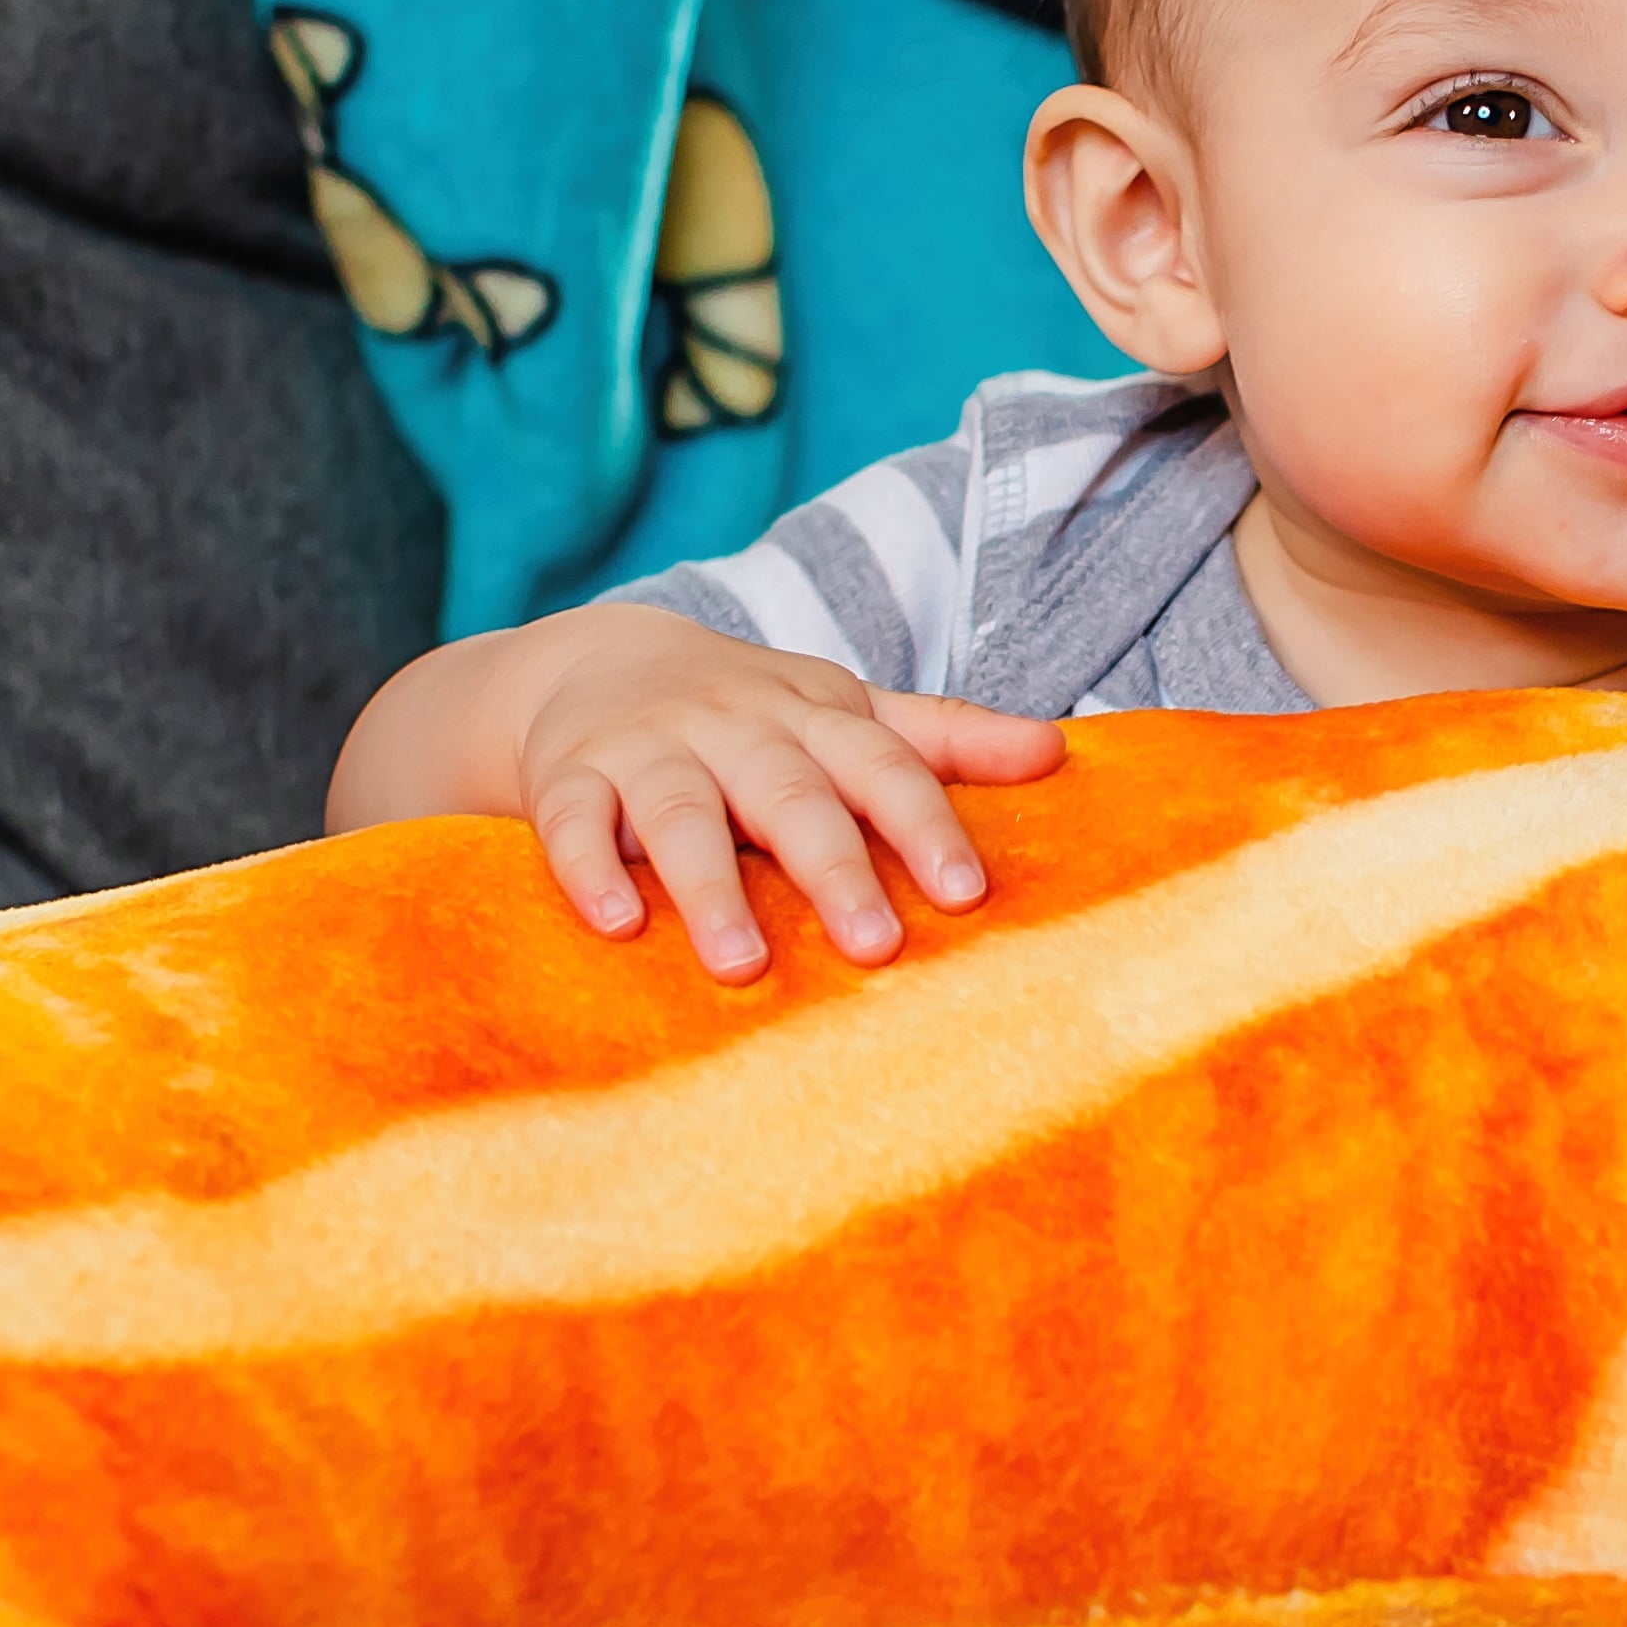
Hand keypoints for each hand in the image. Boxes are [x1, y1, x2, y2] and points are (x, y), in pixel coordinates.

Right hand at [327, 605, 1061, 978]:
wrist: (594, 661)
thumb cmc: (750, 713)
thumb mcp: (845, 710)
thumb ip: (942, 738)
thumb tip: (1056, 752)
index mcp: (812, 716)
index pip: (881, 765)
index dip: (924, 824)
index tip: (967, 891)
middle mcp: (733, 727)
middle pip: (788, 795)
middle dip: (833, 870)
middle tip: (875, 947)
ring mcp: (647, 750)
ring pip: (680, 813)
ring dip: (710, 888)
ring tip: (742, 965)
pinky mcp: (569, 777)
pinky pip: (570, 821)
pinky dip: (585, 867)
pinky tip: (614, 922)